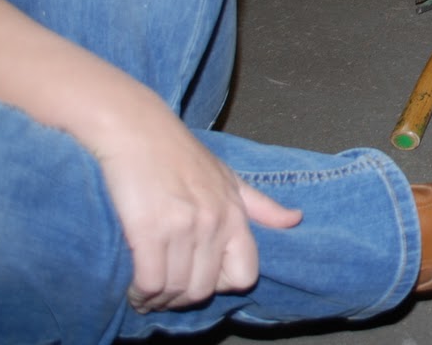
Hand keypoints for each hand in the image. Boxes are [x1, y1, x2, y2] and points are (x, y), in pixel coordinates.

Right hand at [97, 120, 301, 312]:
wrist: (139, 131)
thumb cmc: (181, 155)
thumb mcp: (230, 178)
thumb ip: (261, 206)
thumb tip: (296, 219)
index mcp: (236, 214)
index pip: (245, 275)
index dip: (222, 285)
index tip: (200, 279)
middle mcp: (214, 223)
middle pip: (205, 289)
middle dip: (183, 300)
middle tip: (164, 296)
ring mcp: (184, 226)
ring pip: (177, 289)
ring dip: (158, 300)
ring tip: (146, 295)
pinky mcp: (149, 228)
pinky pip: (151, 281)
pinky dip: (141, 293)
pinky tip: (135, 289)